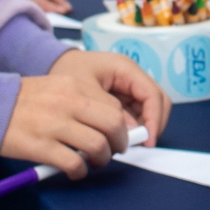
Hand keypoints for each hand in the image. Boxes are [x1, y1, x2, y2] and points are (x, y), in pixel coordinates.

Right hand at [0, 70, 137, 177]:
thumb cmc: (22, 100)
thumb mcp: (56, 87)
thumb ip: (81, 102)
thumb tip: (105, 124)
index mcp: (74, 86)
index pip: (114, 107)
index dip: (121, 125)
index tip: (117, 135)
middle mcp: (69, 103)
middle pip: (113, 125)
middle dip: (119, 143)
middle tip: (114, 151)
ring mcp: (55, 125)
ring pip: (98, 145)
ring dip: (102, 159)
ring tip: (94, 162)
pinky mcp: (41, 146)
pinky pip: (74, 163)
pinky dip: (80, 171)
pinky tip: (75, 171)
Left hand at [45, 48, 168, 144]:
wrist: (52, 65)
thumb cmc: (66, 72)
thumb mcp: (84, 91)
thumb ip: (107, 111)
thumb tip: (129, 132)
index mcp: (125, 68)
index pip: (153, 94)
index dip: (154, 119)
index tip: (148, 141)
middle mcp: (132, 76)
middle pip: (157, 102)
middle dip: (152, 125)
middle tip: (139, 145)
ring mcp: (129, 87)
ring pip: (149, 110)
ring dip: (142, 128)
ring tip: (124, 143)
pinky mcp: (123, 97)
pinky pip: (136, 114)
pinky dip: (132, 128)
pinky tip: (117, 137)